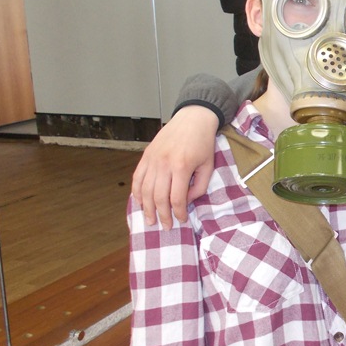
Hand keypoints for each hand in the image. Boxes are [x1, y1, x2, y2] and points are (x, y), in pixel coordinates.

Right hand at [131, 106, 220, 228]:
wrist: (192, 118)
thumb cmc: (203, 142)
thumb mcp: (208, 166)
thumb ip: (199, 187)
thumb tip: (185, 202)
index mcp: (182, 167)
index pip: (176, 198)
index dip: (178, 213)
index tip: (182, 220)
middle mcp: (164, 164)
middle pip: (158, 197)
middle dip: (162, 215)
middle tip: (165, 227)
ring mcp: (153, 159)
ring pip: (144, 190)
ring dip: (146, 208)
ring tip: (150, 220)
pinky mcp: (146, 155)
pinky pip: (137, 178)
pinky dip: (136, 192)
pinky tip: (140, 203)